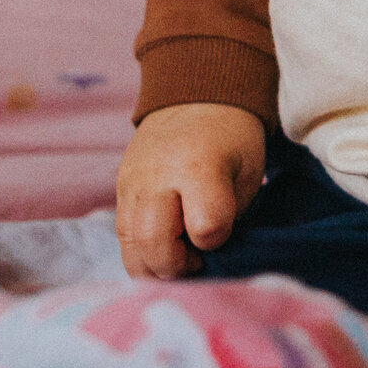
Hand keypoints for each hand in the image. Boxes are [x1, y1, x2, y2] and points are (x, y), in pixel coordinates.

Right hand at [115, 103, 267, 277]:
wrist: (195, 98)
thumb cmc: (231, 140)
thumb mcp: (248, 173)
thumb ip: (229, 216)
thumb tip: (209, 258)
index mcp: (199, 166)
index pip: (205, 227)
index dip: (218, 241)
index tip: (225, 233)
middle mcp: (157, 176)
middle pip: (155, 245)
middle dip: (180, 268)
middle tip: (199, 260)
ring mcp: (131, 184)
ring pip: (131, 250)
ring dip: (157, 269)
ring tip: (180, 260)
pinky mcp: (119, 191)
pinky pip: (122, 238)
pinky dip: (143, 255)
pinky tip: (163, 253)